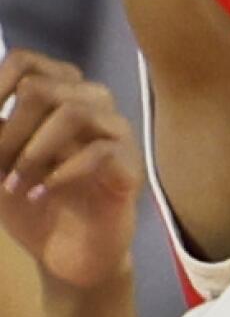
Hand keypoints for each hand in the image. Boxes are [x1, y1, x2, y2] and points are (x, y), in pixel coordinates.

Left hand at [0, 54, 141, 291]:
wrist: (67, 254)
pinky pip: (100, 151)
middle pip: (42, 88)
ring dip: (31, 153)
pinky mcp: (129, 162)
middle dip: (8, 133)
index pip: (25, 62)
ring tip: (14, 186)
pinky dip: (60, 174)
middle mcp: (89, 101)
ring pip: (73, 112)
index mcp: (57, 94)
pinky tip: (40, 194)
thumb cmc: (30, 203)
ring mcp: (114, 129)